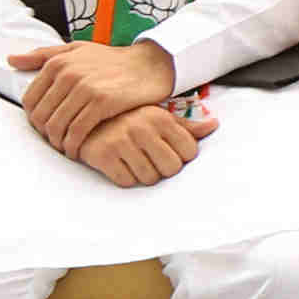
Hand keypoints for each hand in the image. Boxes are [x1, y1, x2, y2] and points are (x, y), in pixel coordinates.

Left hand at [3, 39, 179, 150]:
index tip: (45, 127)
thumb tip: (11, 60)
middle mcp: (67, 73)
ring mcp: (84, 88)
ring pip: (57, 126)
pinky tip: (78, 151)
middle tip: (56, 142)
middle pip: (41, 116)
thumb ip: (42, 55)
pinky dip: (74, 146)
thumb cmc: (112, 60)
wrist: (150, 65)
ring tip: (66, 148)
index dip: (34, 119)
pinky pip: (77, 132)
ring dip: (58, 144)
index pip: (30, 101)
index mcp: (57, 63)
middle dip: (45, 134)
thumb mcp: (77, 50)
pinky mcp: (102, 102)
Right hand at [70, 100, 212, 185]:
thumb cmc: (128, 119)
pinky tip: (119, 164)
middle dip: (163, 168)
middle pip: (172, 169)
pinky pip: (127, 181)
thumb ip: (186, 125)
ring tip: (134, 160)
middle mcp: (143, 128)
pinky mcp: (104, 155)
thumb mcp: (158, 116)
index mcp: (161, 118)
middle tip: (150, 159)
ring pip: (149, 178)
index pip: (190, 152)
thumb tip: (214, 124)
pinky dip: (125, 177)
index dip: (180, 157)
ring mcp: (122, 141)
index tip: (167, 151)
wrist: (84, 119)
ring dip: (143, 174)